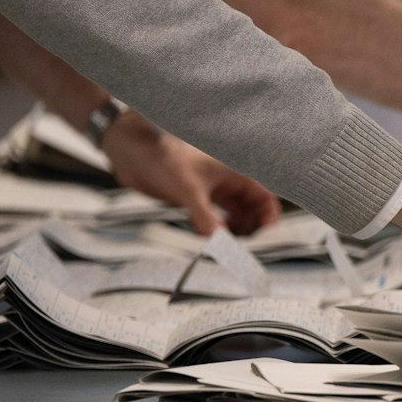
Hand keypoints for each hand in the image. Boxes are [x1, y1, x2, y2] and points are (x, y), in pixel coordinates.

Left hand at [102, 112, 281, 234]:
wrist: (132, 152)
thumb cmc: (163, 158)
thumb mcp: (188, 190)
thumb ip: (205, 219)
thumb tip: (220, 244)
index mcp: (234, 172)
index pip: (264, 197)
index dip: (268, 218)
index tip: (264, 238)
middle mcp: (227, 181)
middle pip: (252, 210)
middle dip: (251, 229)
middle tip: (243, 248)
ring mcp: (213, 189)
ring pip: (235, 216)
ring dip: (233, 232)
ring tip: (225, 246)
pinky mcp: (197, 197)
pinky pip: (215, 218)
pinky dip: (215, 230)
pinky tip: (207, 237)